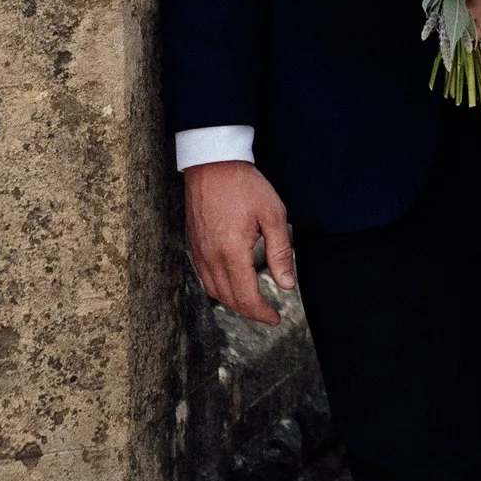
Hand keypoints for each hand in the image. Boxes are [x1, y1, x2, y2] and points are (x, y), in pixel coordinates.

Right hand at [183, 160, 299, 327]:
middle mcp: (210, 256)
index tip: (275, 318)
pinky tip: (232, 284)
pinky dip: (219, 288)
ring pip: (214, 291)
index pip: (246, 297)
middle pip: (229, 299)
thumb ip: (280, 253)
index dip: (262, 313)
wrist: (213, 162)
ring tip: (252, 303)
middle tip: (268, 315)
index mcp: (231, 252)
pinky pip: (204, 277)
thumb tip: (286, 285)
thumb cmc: (244, 185)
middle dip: (250, 312)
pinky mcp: (193, 244)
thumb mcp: (273, 215)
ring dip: (234, 302)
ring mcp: (198, 251)